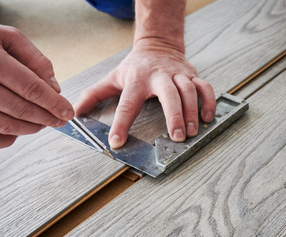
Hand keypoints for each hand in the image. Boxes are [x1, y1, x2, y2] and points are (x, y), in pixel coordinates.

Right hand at [0, 6, 73, 149]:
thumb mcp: (7, 35)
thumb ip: (36, 60)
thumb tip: (54, 89)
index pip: (29, 87)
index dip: (53, 103)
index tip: (67, 111)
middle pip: (18, 109)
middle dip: (46, 118)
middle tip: (59, 119)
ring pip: (3, 126)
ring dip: (30, 129)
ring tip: (42, 123)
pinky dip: (4, 141)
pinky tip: (16, 133)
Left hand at [74, 41, 215, 148]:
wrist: (157, 45)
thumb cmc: (135, 67)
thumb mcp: (113, 78)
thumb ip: (94, 95)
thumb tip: (76, 111)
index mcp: (137, 80)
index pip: (128, 104)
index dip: (121, 124)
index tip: (117, 142)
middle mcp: (159, 76)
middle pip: (169, 94)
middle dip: (174, 116)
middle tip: (176, 137)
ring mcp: (178, 75)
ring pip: (189, 92)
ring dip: (192, 113)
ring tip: (191, 132)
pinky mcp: (192, 75)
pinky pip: (205, 88)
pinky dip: (209, 102)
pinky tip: (207, 118)